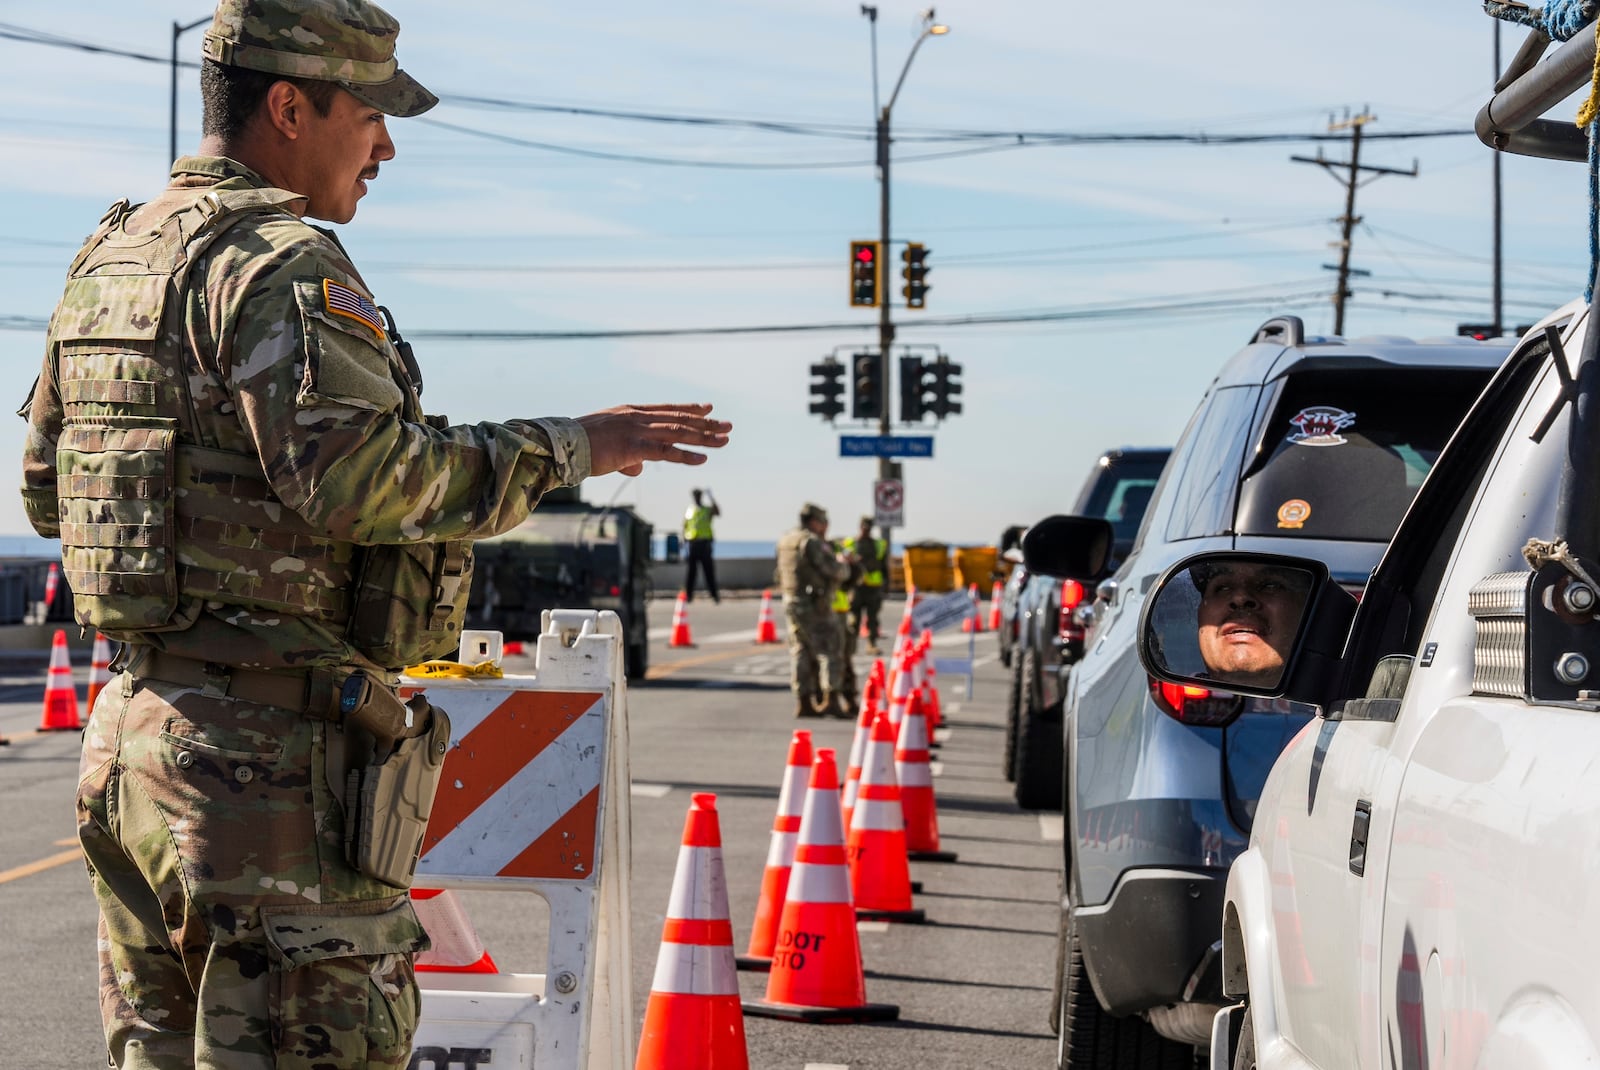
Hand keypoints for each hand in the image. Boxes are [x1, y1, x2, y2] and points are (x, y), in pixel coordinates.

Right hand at [578, 403, 731, 476]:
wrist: (561, 445)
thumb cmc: (580, 446)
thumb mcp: (607, 447)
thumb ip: (627, 457)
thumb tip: (638, 469)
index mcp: (631, 412)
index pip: (667, 409)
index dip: (689, 409)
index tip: (708, 408)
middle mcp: (637, 417)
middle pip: (679, 419)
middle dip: (706, 423)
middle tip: (727, 426)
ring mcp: (636, 430)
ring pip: (678, 432)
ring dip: (703, 437)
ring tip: (724, 440)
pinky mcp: (632, 447)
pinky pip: (665, 451)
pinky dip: (685, 455)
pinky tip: (702, 458)